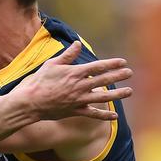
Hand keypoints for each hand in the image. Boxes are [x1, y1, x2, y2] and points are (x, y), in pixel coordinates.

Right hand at [14, 41, 132, 120]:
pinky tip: (114, 116)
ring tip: (129, 91)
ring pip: (103, 97)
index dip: (112, 64)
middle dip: (118, 76)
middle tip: (129, 73)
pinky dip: (104, 115)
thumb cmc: (39, 81)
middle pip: (104, 79)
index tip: (122, 62)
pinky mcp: (76, 111)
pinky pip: (93, 114)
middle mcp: (80, 86)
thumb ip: (67, 55)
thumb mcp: (52, 64)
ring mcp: (79, 99)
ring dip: (118, 94)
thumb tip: (78, 43)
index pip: (98, 66)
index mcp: (75, 73)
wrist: (31, 102)